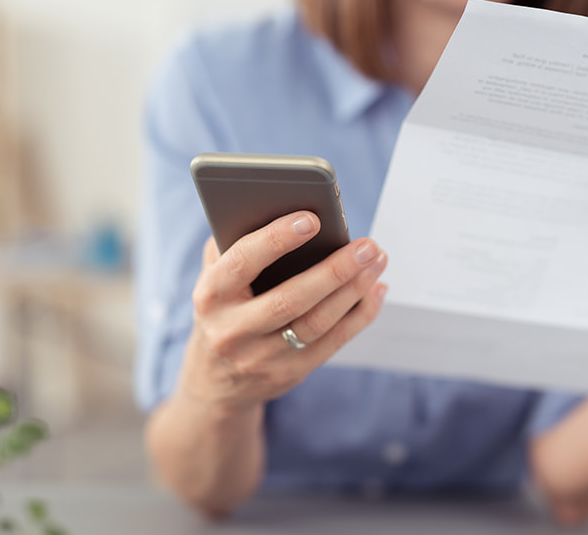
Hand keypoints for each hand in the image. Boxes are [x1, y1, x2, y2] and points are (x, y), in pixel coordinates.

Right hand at [178, 211, 387, 414]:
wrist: (216, 380)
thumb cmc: (224, 309)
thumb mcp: (215, 278)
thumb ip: (234, 245)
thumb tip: (280, 208)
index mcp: (209, 296)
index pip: (243, 262)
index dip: (276, 239)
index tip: (311, 218)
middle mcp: (232, 331)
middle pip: (291, 299)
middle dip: (334, 270)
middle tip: (367, 244)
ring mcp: (261, 358)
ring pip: (317, 323)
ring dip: (354, 290)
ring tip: (377, 260)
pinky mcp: (288, 374)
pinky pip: (332, 343)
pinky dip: (359, 314)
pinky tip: (376, 289)